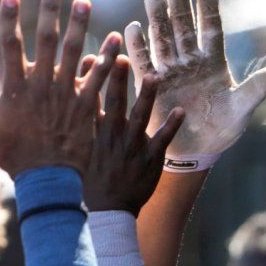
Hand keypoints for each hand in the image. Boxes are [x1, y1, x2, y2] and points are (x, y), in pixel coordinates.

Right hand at [0, 0, 120, 177]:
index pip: (9, 45)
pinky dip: (106, 59)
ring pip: (74, 53)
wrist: (46, 178)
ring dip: (79, 26)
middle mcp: (41, 86)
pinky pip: (99, 78)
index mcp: (15, 87)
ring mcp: (65, 95)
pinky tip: (115, 41)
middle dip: (49, 13)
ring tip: (84, 3)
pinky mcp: (87, 108)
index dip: (9, 19)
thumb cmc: (18, 156)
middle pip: (45, 41)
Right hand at [82, 55, 184, 214]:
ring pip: (139, 117)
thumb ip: (87, 121)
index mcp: (94, 133)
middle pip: (113, 102)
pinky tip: (181, 110)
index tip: (97, 55)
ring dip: (146, 96)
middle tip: (121, 56)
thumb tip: (85, 95)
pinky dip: (172, 125)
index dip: (93, 77)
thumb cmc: (94, 177)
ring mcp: (132, 148)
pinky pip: (163, 139)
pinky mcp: (151, 159)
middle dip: (116, 79)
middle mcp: (112, 137)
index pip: (90, 99)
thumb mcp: (84, 148)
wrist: (109, 209)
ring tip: (154, 76)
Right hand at [124, 0, 265, 170]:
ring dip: (157, 20)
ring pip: (162, 39)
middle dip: (179, 8)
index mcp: (214, 63)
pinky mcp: (153, 85)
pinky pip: (145, 62)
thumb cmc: (222, 128)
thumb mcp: (243, 108)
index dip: (208, 11)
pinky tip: (134, 27)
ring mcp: (171, 71)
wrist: (198, 152)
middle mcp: (191, 62)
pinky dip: (139, 46)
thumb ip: (259, 87)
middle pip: (184, 29)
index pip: (211, 30)